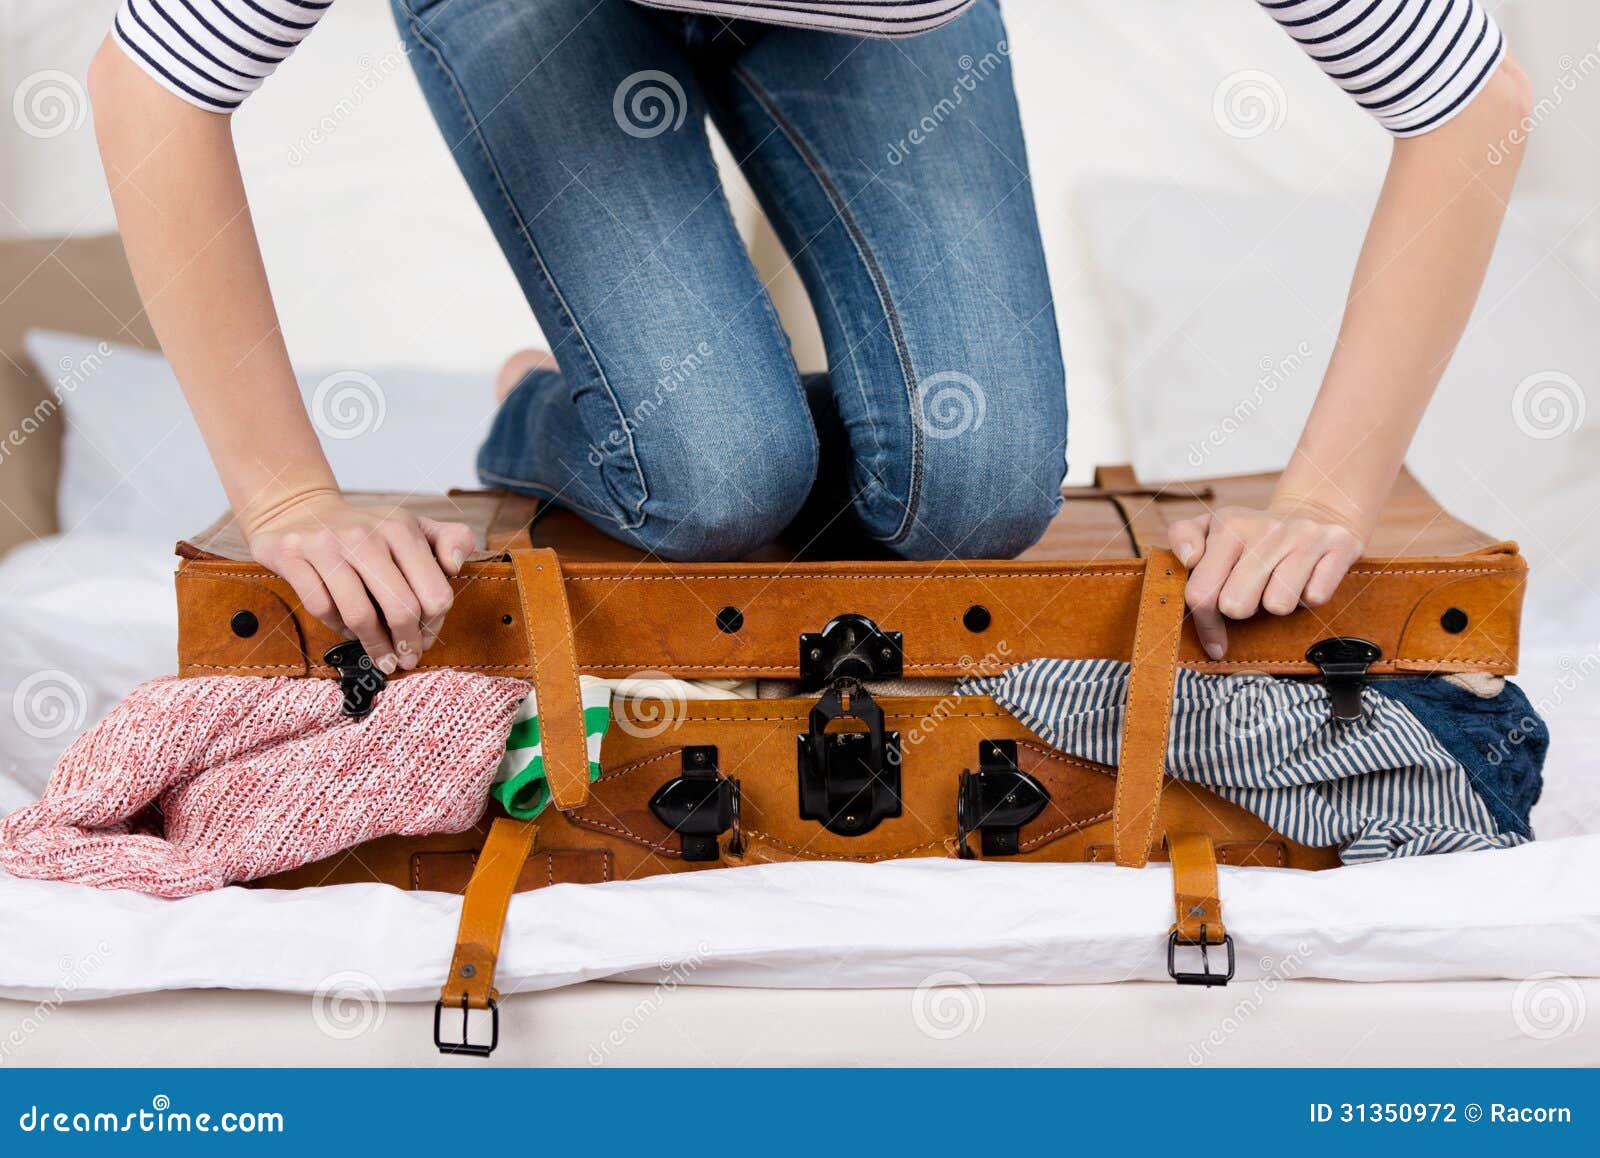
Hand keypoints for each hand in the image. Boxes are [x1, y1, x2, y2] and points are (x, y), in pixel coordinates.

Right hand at [246, 492, 475, 673]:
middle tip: (406, 660)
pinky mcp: (291, 555)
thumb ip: (452, 540)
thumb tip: (456, 565)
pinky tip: (347, 630)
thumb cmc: (368, 531)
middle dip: (407, 643)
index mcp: (402, 528)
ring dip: (374, 644)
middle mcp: (365, 533)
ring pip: (359, 614)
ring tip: (381, 657)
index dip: (434, 625)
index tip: (427, 639)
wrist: (302, 510)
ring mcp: (326, 543)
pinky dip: (337, 627)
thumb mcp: (414, 527)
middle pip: (400, 608)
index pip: (434, 593)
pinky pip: (321, 608)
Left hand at [1167, 501, 1365, 659]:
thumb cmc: (1251, 534)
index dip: (1205, 624)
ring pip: (1278, 605)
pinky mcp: (1340, 546)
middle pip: (1236, 605)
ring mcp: (1305, 536)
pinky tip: (1307, 579)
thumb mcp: (1211, 527)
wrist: (1314, 510)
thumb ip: (1183, 538)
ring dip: (1277, 603)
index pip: (1202, 592)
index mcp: (1229, 525)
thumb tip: (1188, 559)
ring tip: (1278, 583)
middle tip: (1250, 594)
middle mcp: (1267, 528)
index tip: (1213, 640)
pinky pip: (1316, 598)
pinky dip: (1310, 597)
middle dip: (1241, 610)